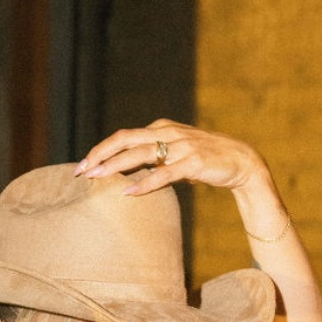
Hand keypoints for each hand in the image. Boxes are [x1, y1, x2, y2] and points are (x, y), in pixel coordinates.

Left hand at [76, 119, 268, 198]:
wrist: (240, 162)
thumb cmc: (205, 162)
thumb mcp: (175, 157)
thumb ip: (154, 160)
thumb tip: (129, 174)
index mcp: (160, 129)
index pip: (123, 137)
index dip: (101, 149)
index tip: (82, 166)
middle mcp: (168, 133)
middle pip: (125, 140)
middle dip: (100, 155)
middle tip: (81, 172)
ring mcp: (181, 146)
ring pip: (141, 154)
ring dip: (116, 166)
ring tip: (97, 178)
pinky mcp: (193, 163)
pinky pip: (164, 173)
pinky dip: (145, 182)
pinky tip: (129, 192)